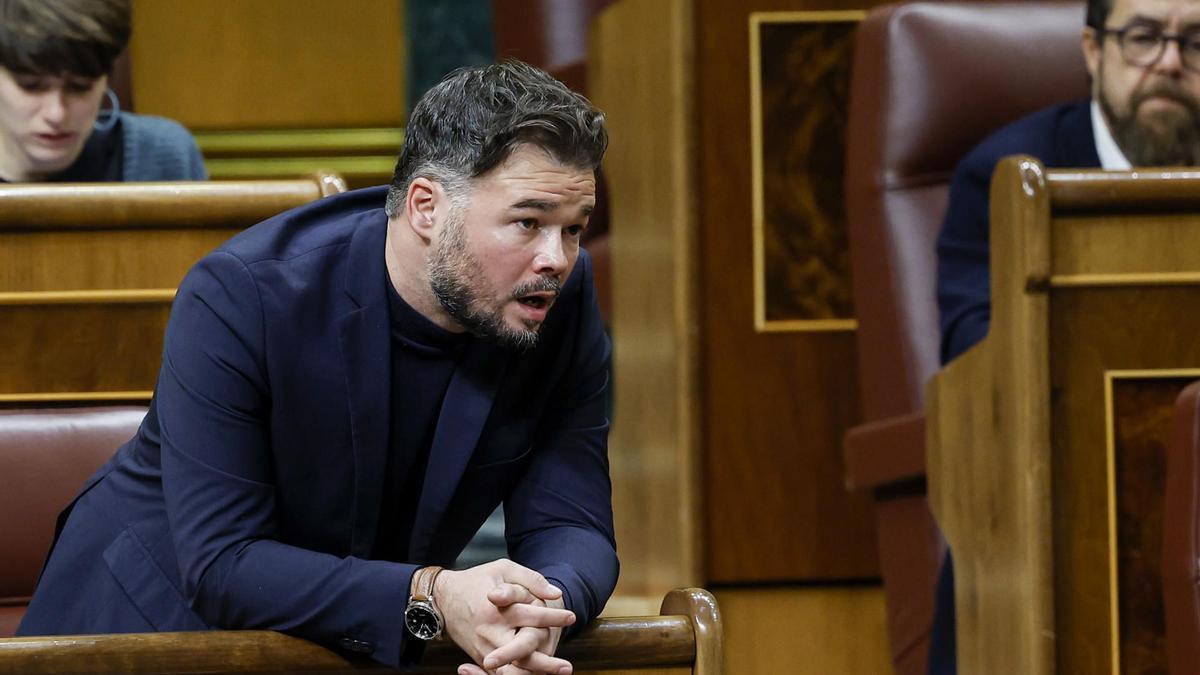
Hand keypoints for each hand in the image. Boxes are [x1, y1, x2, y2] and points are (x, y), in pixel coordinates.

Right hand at [432, 559, 575, 673]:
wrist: (442, 599)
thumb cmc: (476, 581)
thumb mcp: (503, 569)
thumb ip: (530, 579)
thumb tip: (555, 593)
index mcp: (497, 609)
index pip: (532, 616)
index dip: (554, 617)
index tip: (571, 617)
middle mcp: (490, 632)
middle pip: (522, 651)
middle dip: (546, 661)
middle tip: (567, 667)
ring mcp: (484, 648)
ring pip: (511, 668)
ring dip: (534, 672)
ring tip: (557, 673)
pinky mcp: (479, 657)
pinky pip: (500, 672)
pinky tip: (536, 674)